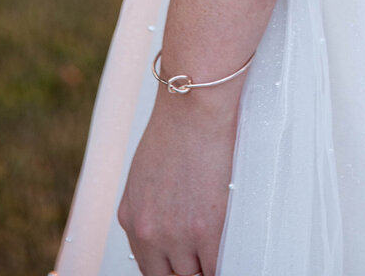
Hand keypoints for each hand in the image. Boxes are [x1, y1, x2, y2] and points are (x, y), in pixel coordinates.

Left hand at [118, 89, 239, 275]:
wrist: (194, 106)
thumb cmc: (177, 126)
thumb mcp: (146, 173)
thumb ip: (151, 207)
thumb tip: (168, 227)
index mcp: (132, 218)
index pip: (150, 267)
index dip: (172, 266)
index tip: (186, 261)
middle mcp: (148, 233)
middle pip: (170, 275)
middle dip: (189, 267)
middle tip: (204, 254)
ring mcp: (176, 235)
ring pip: (195, 273)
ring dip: (208, 261)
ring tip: (221, 243)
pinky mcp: (206, 231)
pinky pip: (218, 266)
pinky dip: (226, 260)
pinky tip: (232, 246)